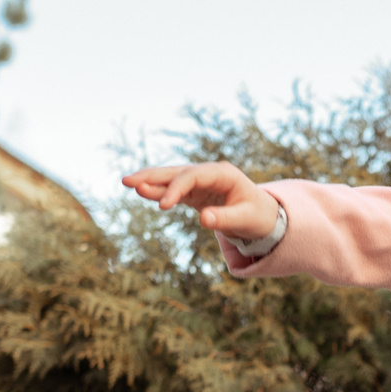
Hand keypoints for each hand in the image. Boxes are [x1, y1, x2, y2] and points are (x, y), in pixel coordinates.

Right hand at [121, 161, 281, 243]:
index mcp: (223, 174)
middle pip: (177, 172)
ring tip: (127, 183)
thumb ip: (225, 219)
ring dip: (150, 181)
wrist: (263, 216)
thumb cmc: (257, 216)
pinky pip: (173, 191)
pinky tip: (141, 192)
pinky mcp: (195, 193)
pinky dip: (158, 192)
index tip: (163, 205)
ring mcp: (200, 182)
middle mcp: (209, 173)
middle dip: (153, 176)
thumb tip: (204, 220)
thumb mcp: (246, 219)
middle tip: (129, 181)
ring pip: (171, 179)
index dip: (176, 188)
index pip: (193, 176)